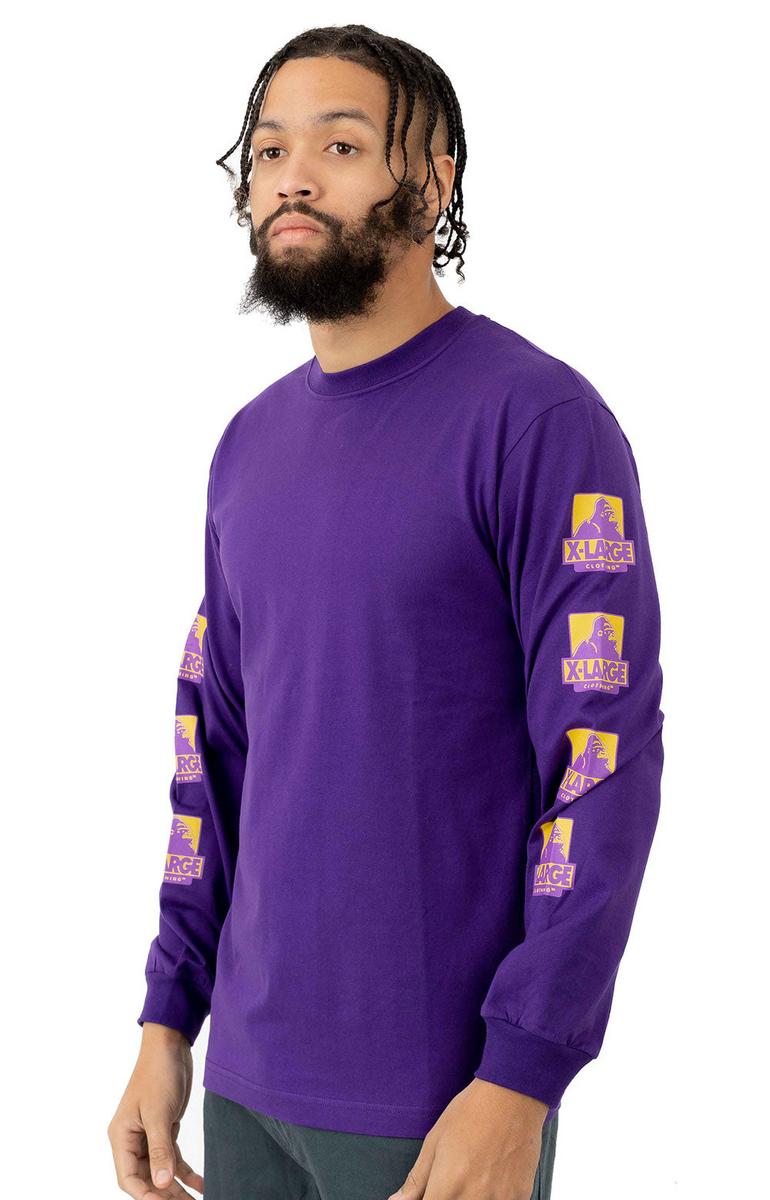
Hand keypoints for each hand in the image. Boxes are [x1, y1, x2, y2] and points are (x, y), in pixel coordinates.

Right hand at [107, 1022, 203, 1197]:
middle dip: (164, 1195)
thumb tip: (162, 1183)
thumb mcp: (159, 1113)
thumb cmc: (157, 1073)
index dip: (145, 1195)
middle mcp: (132, 1139)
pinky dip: (185, 1171)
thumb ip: (160, 1149)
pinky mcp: (165, 1128)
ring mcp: (148, 1135)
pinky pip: (172, 1157)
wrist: (171, 1044)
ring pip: (160, 1171)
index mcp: (121, 1136)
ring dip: (176, 1187)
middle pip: (145, 1178)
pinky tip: (200, 1183)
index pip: (128, 1178)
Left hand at [386, 1077, 547, 1199]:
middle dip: (445, 1196)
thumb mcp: (435, 1141)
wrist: (513, 1095)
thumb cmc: (471, 1111)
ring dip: (468, 1197)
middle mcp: (473, 1198)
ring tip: (473, 1175)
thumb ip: (417, 1180)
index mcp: (447, 1186)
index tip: (430, 1192)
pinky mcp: (520, 1197)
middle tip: (452, 1179)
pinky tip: (491, 1178)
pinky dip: (492, 1196)